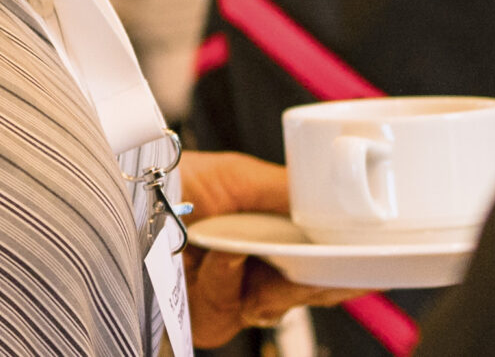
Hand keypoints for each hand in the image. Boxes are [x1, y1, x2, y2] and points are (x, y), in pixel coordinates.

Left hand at [178, 151, 359, 344]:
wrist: (121, 193)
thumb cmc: (170, 178)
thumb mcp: (240, 176)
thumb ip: (290, 194)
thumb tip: (339, 204)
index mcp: (264, 237)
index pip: (316, 261)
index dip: (345, 267)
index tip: (373, 263)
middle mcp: (250, 272)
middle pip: (307, 291)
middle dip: (324, 279)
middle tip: (338, 266)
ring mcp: (228, 299)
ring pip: (276, 306)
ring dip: (277, 280)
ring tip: (263, 251)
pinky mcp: (202, 318)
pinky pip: (232, 309)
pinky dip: (228, 281)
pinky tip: (220, 257)